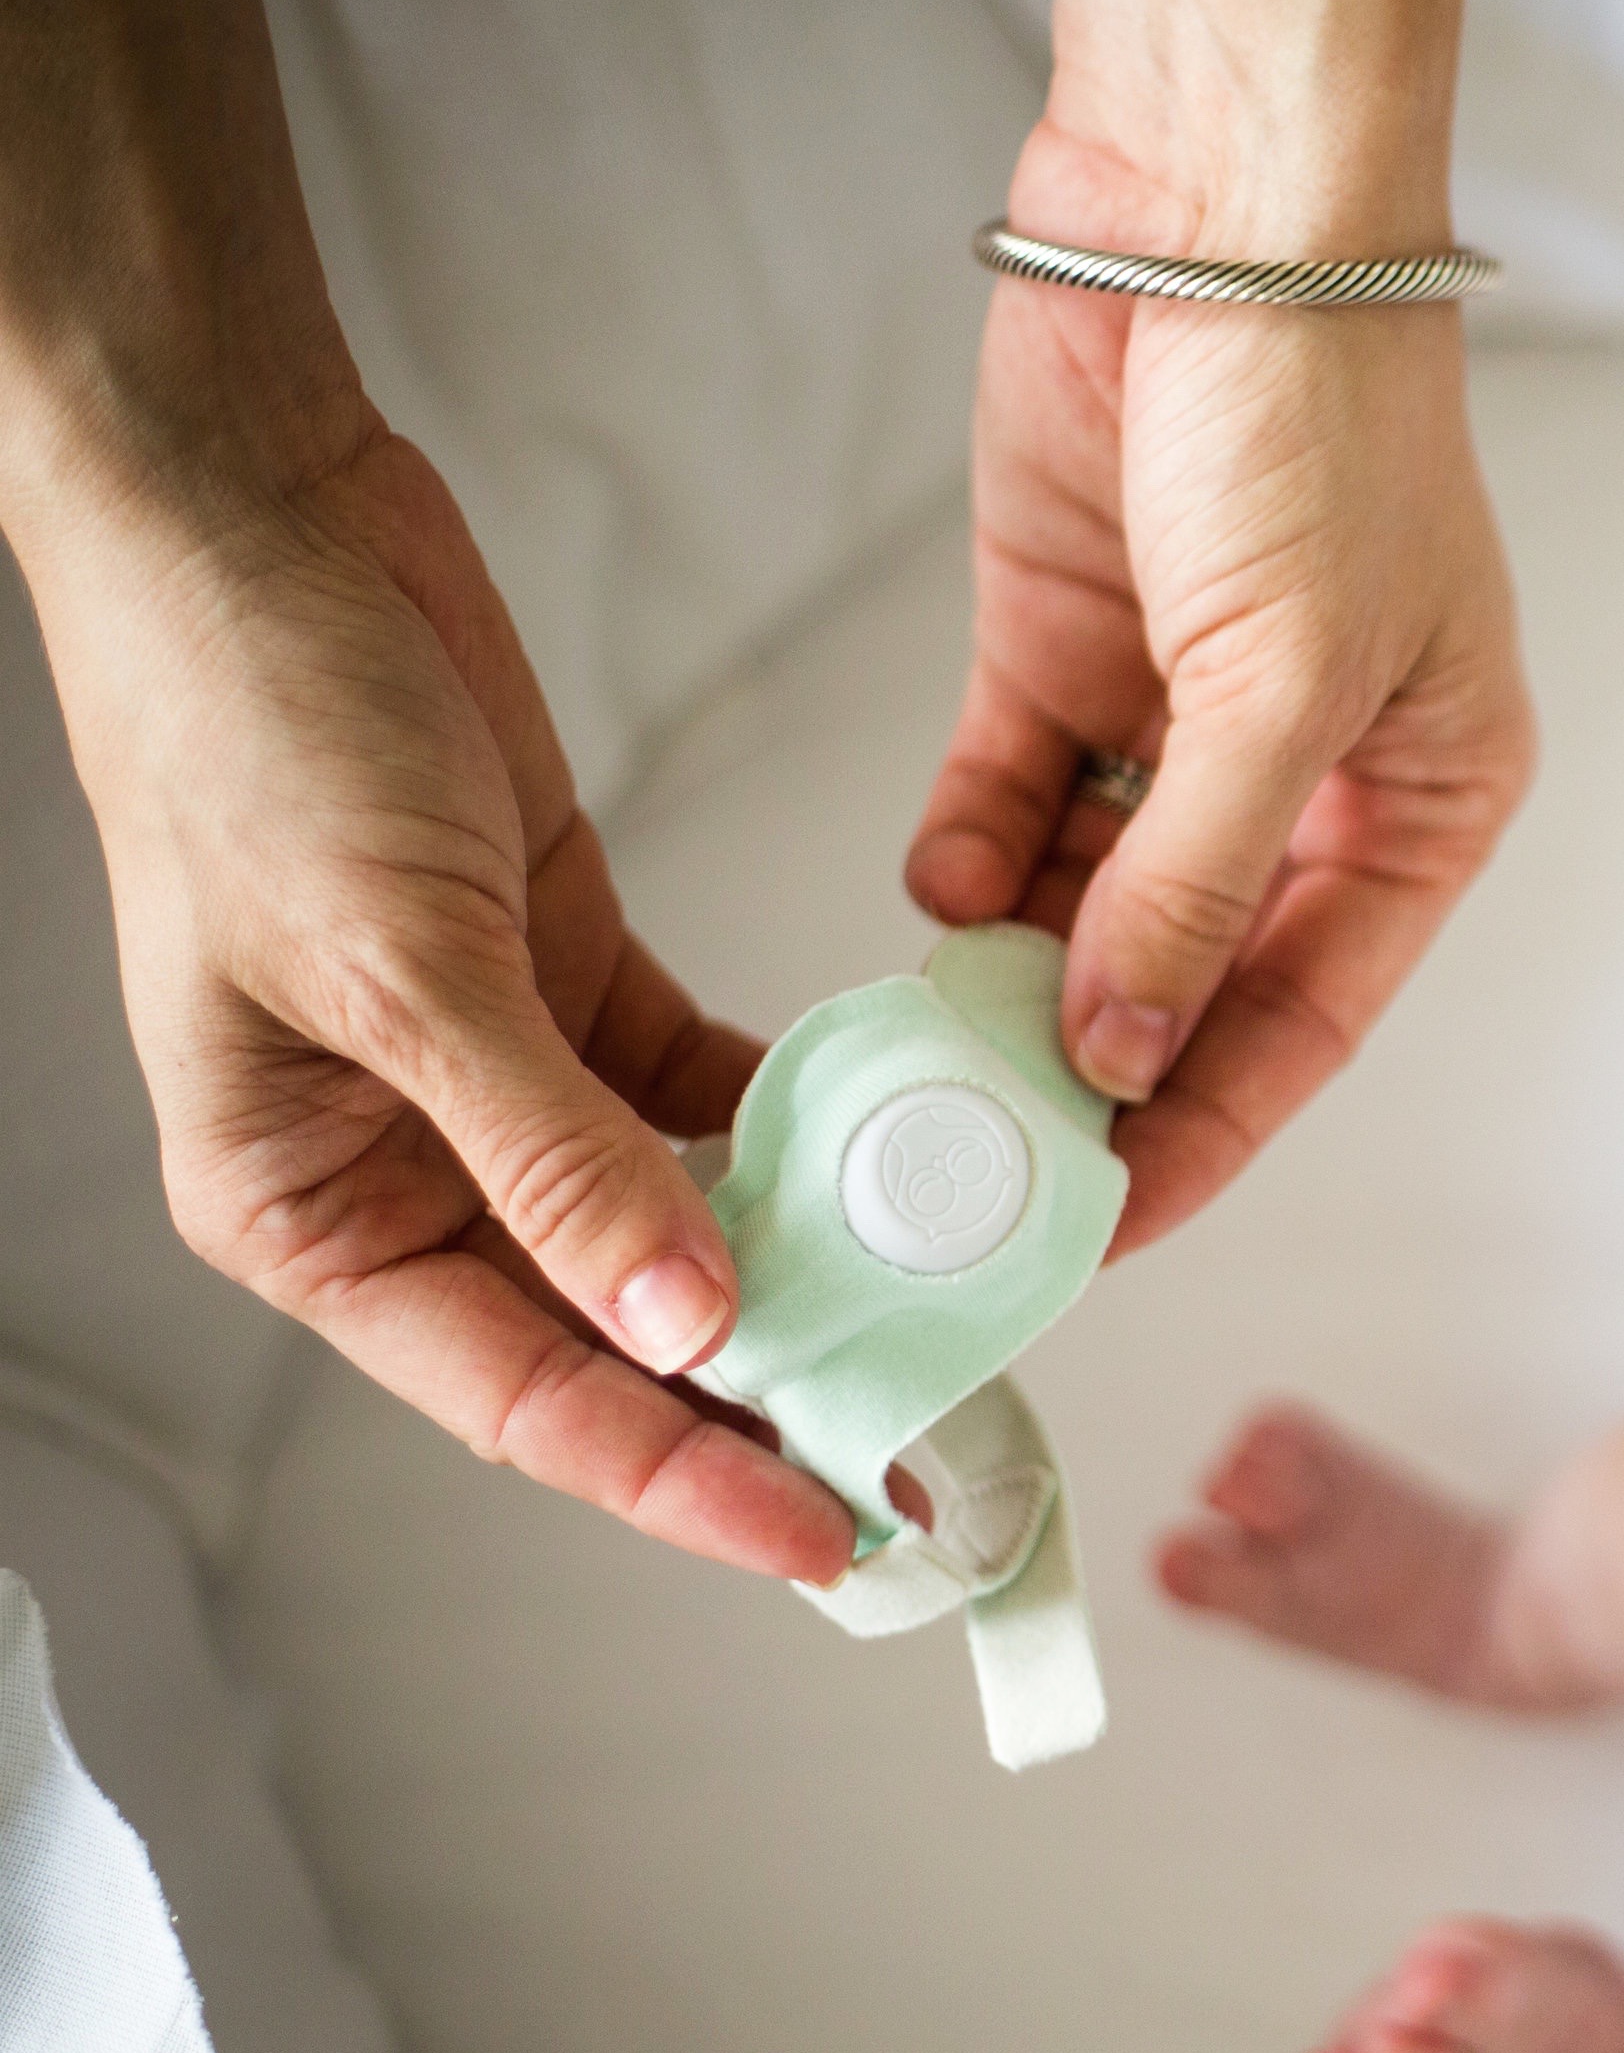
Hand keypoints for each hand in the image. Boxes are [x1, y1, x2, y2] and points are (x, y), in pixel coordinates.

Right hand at [47, 425, 855, 1581]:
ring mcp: (489, 1082)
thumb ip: (552, 1152)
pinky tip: (900, 1169)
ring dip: (801, 1281)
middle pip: (610, 1342)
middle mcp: (399, 1171)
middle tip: (926, 1467)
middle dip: (764, 1408)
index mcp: (306, 1210)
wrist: (256, 519)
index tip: (829, 1534)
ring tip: (942, 1343)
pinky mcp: (562, 983)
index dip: (683, 1480)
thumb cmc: (251, 729)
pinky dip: (795, 1135)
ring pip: (671, 1231)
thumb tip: (687, 1317)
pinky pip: (700, 1100)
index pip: (525, 1399)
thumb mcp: (401, 963)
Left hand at [905, 0, 1531, 1258]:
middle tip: (990, 1162)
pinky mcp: (1066, 652)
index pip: (1308, 1017)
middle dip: (1099, 1062)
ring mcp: (1179, 720)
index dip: (1210, 1130)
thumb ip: (1193, 886)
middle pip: (1191, 976)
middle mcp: (1307, 780)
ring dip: (1019, 968)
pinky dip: (968, 855)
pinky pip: (1009, 801)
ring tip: (942, 1036)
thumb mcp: (1285, 687)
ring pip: (1087, 903)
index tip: (1108, 1228)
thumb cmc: (1325, 428)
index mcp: (1423, 801)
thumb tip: (1119, 1057)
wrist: (1218, 208)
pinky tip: (937, 891)